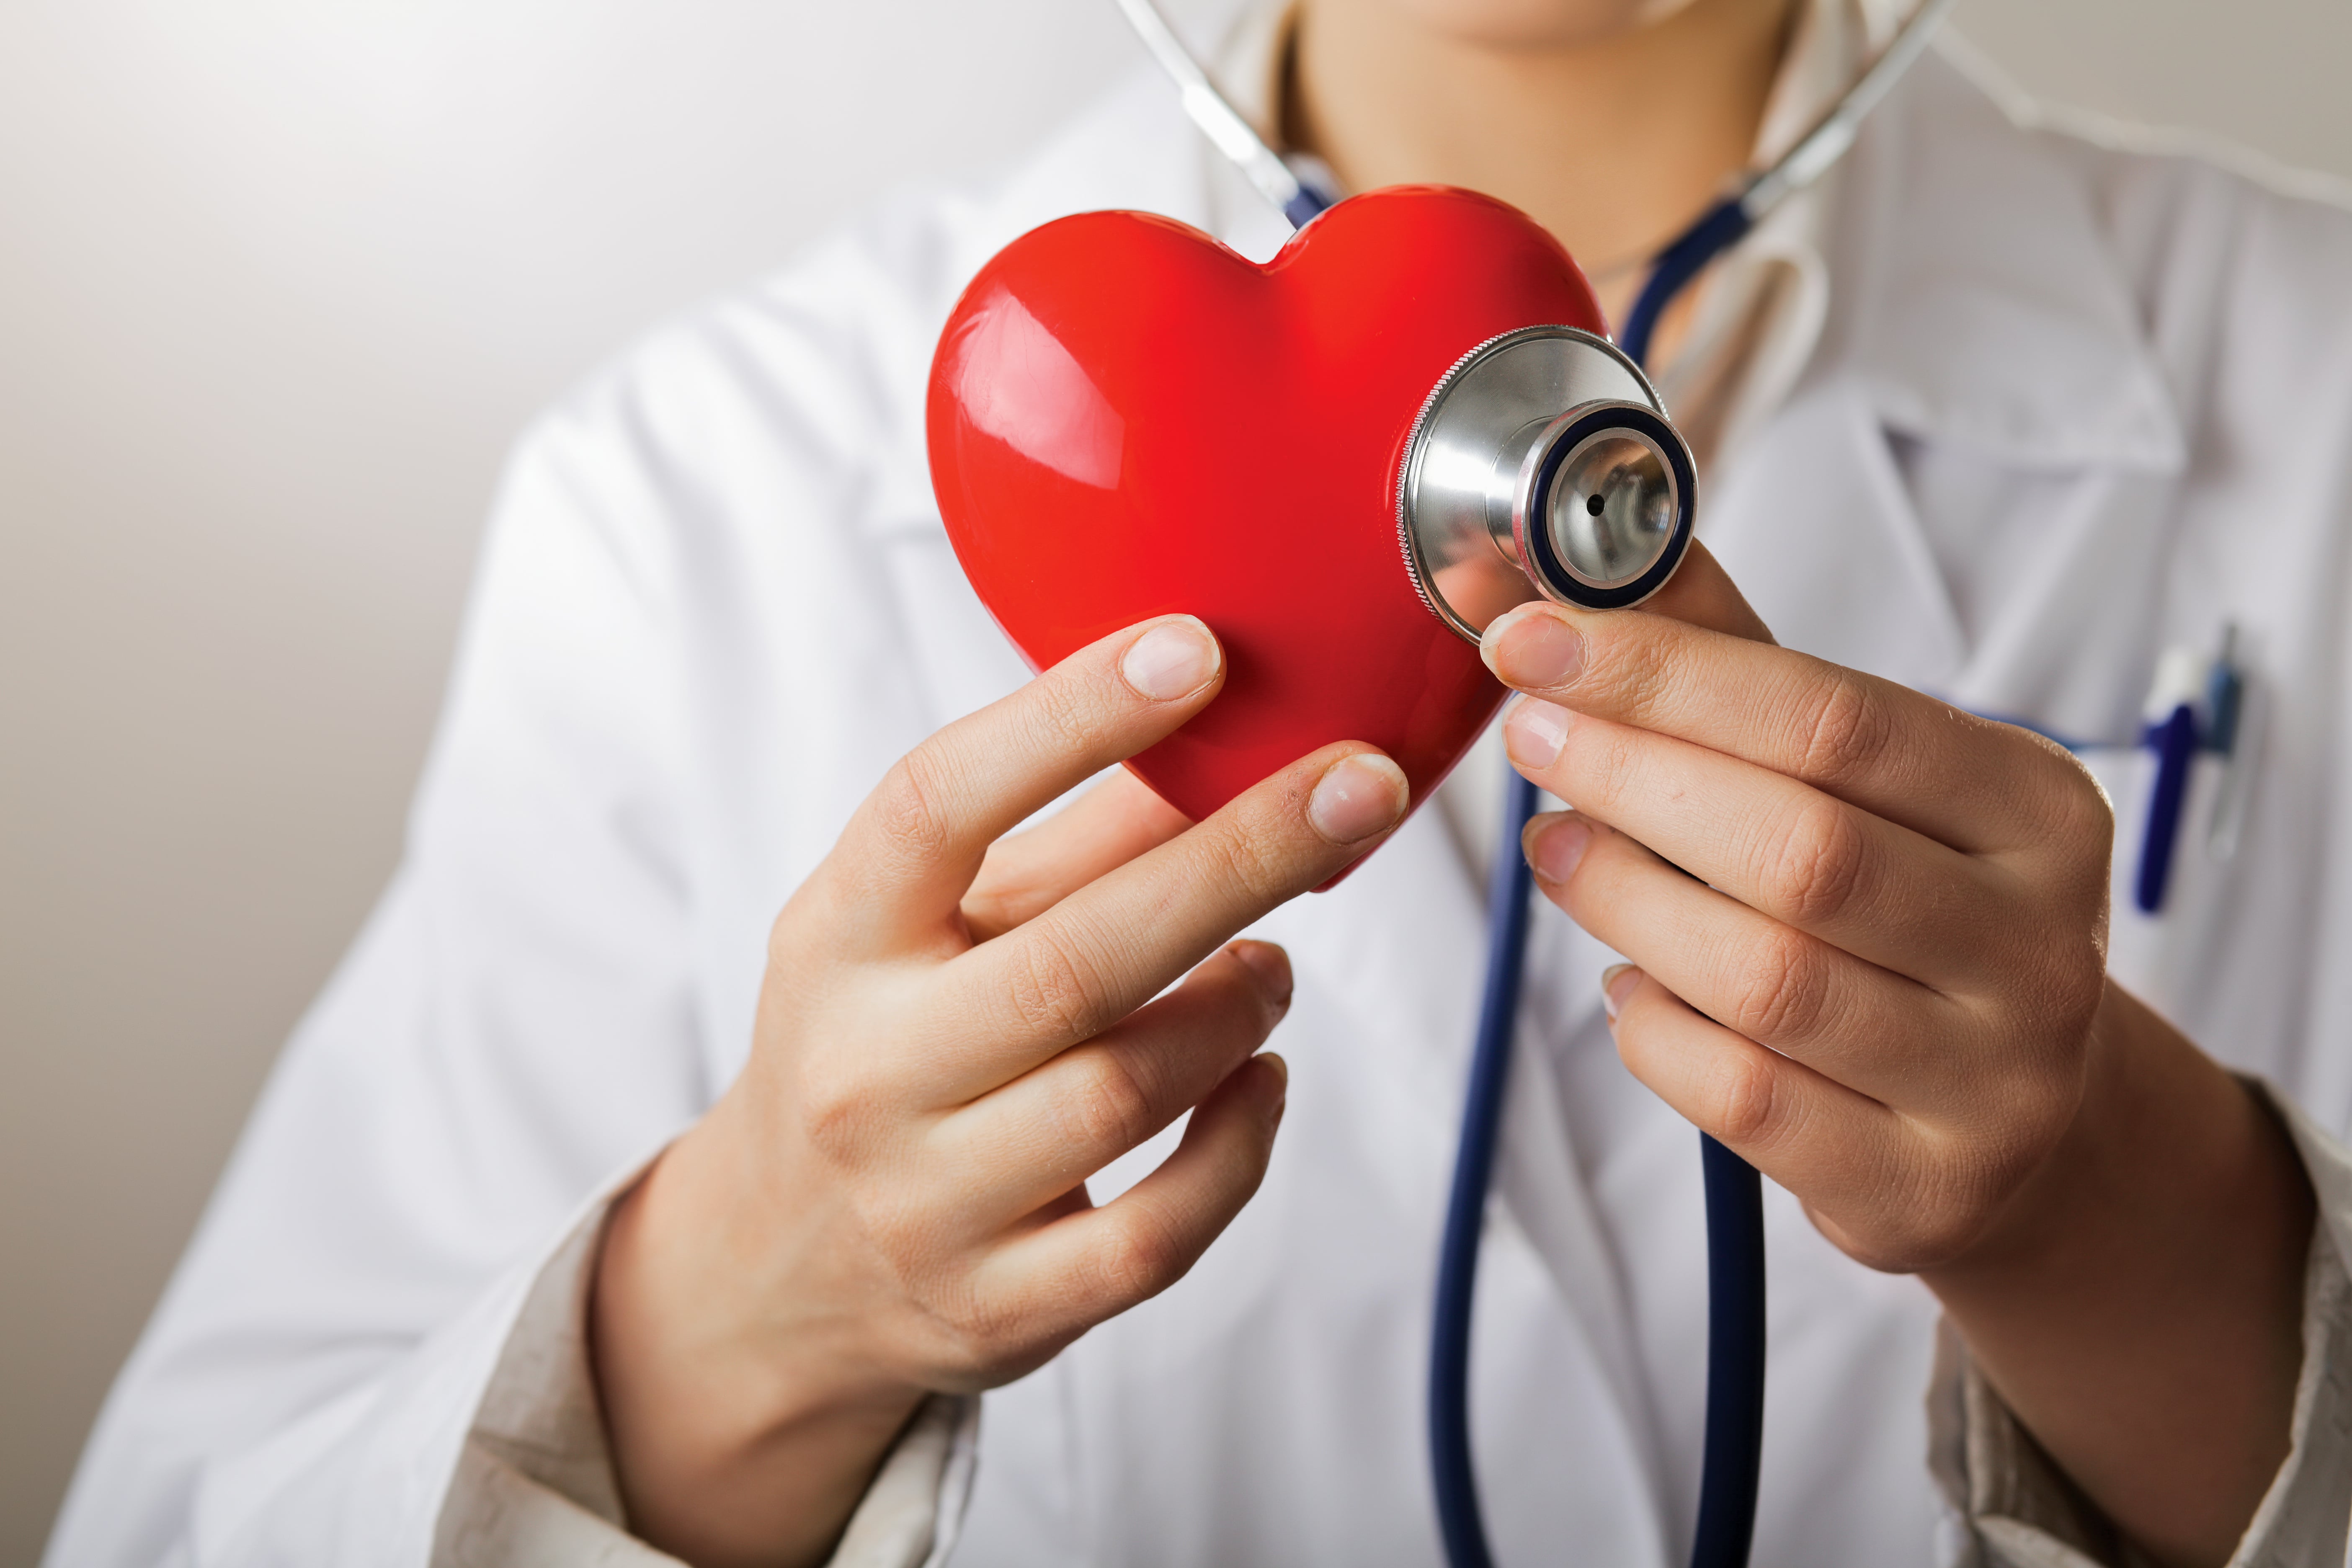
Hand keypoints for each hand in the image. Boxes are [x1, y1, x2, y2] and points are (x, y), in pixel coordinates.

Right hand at [589, 615, 1407, 1567]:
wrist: (777, 1266)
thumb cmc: (878, 1045)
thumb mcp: (922, 925)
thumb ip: (1062, 835)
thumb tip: (1220, 723)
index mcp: (839, 939)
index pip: (940, 805)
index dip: (1070, 717)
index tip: (1198, 647)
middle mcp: (869, 1070)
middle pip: (1078, 959)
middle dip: (1241, 858)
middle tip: (1359, 786)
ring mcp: (928, 1202)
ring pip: (1130, 1092)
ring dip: (1239, 1007)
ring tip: (1275, 959)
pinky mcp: (1000, 1309)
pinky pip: (1158, 1234)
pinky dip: (1239, 1147)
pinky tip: (1262, 1079)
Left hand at [1481, 545, 2310, 1567]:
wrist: (2023, 1114)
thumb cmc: (1909, 904)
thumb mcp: (1858, 775)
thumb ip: (1723, 659)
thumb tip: (1548, 561)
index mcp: (2037, 808)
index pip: (1835, 718)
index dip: (1665, 674)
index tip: (1534, 638)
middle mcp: (2035, 944)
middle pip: (1797, 847)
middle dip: (1631, 779)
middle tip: (1530, 738)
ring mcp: (1989, 1079)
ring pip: (1762, 977)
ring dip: (1622, 899)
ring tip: (1556, 851)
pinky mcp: (1917, 1185)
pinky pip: (1741, 1095)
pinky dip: (1653, 1028)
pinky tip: (1626, 980)